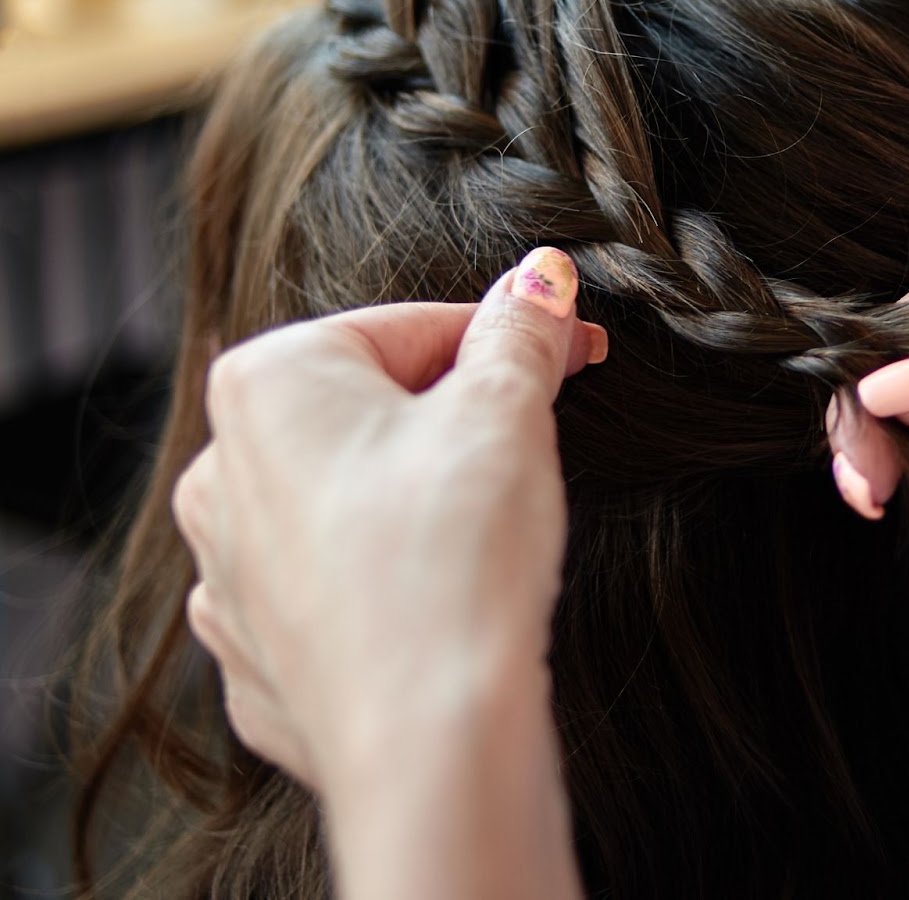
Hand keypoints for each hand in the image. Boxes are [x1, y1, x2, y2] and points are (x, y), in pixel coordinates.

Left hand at [173, 247, 602, 789]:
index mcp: (267, 384)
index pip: (413, 328)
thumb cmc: (455, 561)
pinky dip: (387, 581)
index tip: (574, 351)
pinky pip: (332, 588)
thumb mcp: (507, 414)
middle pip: (372, 410)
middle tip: (533, 445)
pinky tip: (443, 599)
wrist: (429, 740)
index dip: (510, 340)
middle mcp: (222, 471)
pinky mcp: (259, 653)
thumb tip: (542, 279)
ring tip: (488, 533)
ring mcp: (229, 571)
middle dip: (458, 419)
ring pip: (346, 499)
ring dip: (417, 498)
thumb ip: (521, 333)